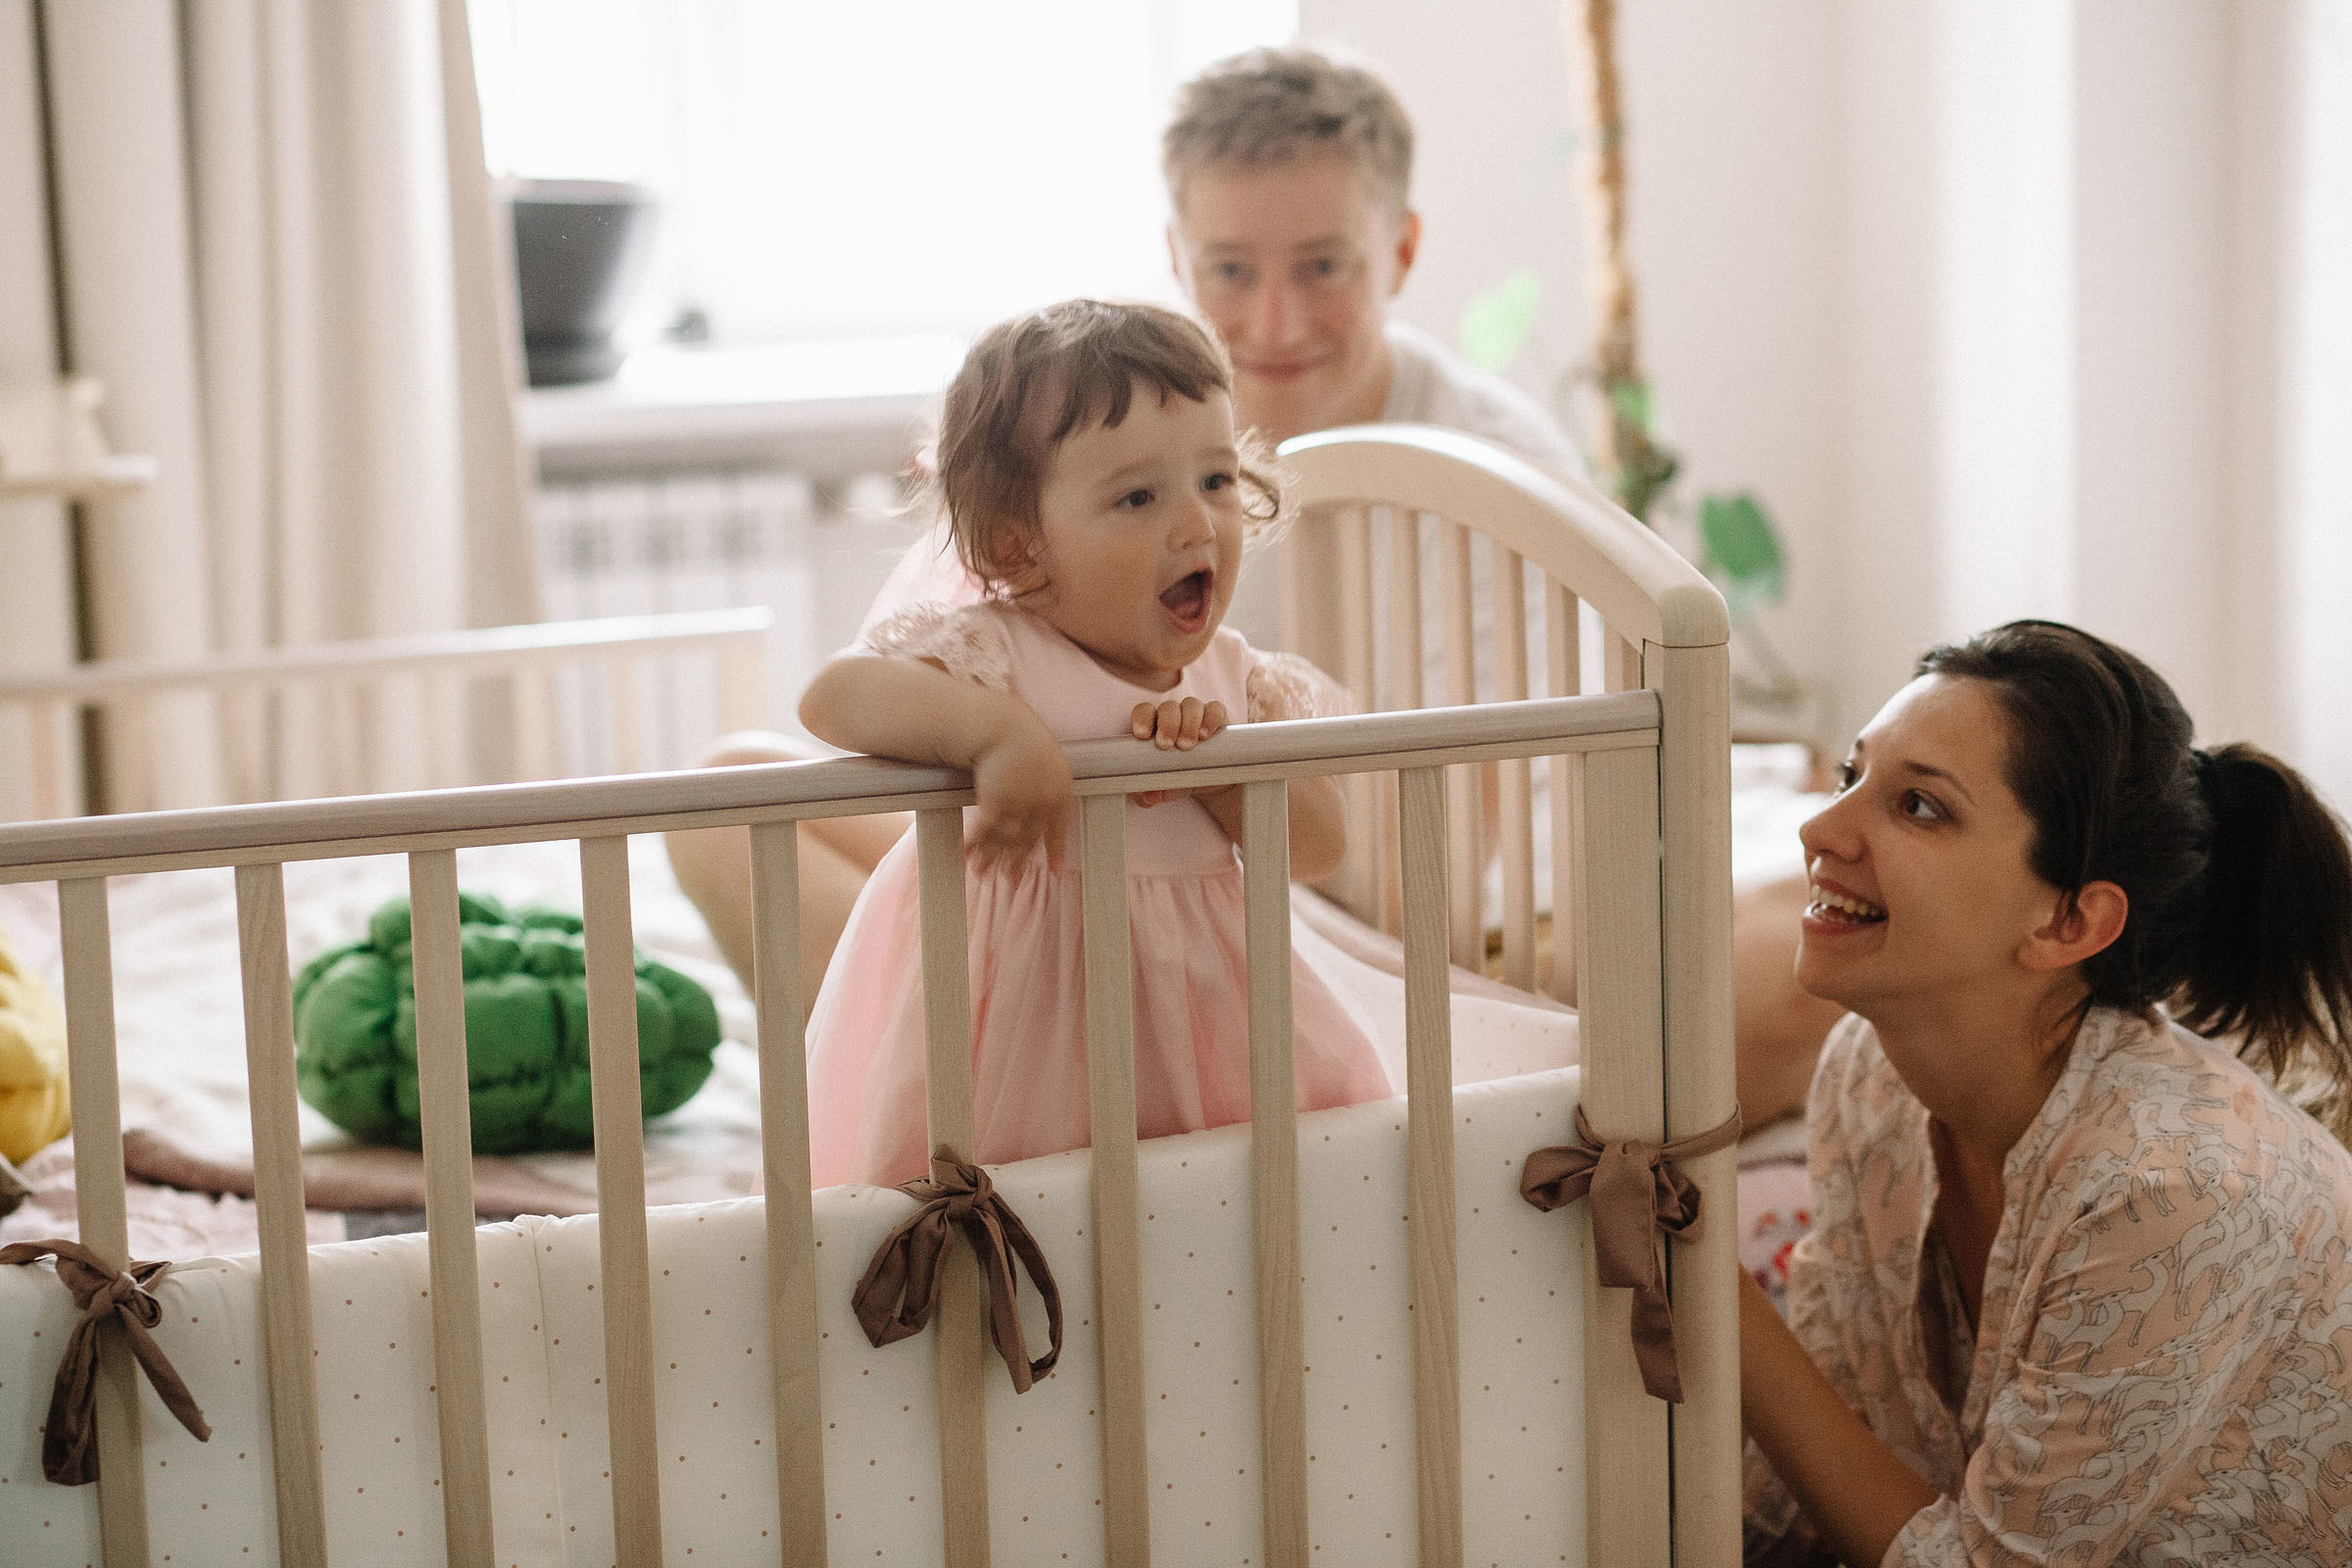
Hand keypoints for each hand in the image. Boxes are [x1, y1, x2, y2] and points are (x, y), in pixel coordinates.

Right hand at [967, 717, 1072, 871]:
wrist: (999, 726)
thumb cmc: (1019, 736)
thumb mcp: (1045, 757)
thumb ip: (1045, 780)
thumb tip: (1041, 798)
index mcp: (1059, 791)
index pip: (1057, 829)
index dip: (1055, 851)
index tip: (1054, 871)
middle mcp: (1041, 804)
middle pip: (1027, 840)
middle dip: (1017, 863)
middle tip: (1011, 883)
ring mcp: (1019, 806)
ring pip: (1004, 840)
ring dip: (991, 859)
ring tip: (983, 874)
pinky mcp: (995, 804)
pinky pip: (984, 832)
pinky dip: (974, 846)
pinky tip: (966, 856)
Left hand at [1130, 697, 1227, 805]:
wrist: (1213, 778)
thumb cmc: (1182, 776)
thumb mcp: (1168, 786)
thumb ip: (1155, 790)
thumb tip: (1148, 797)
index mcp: (1156, 725)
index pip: (1144, 712)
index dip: (1142, 719)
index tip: (1142, 735)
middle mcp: (1176, 715)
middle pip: (1168, 708)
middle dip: (1167, 724)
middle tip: (1166, 745)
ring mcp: (1197, 713)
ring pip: (1190, 705)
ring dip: (1188, 723)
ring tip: (1187, 746)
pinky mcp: (1218, 716)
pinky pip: (1215, 709)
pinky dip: (1210, 718)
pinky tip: (1206, 735)